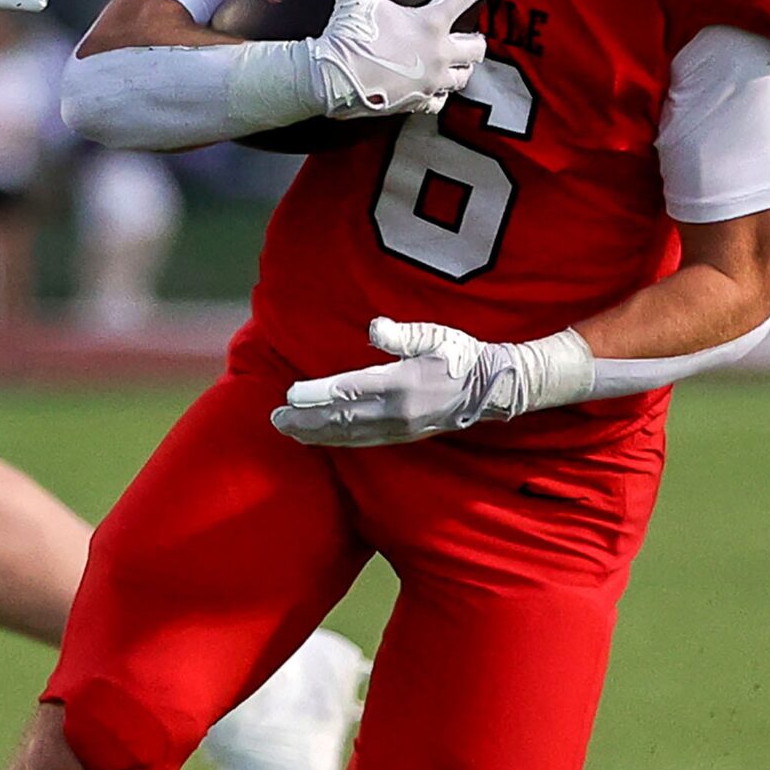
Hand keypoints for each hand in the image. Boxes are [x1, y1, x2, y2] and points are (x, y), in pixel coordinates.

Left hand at [270, 317, 593, 447]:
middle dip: (306, 421)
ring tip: (290, 430)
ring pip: (349, 435)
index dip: (316, 396)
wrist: (493, 388)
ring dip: (317, 434)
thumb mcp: (435, 336)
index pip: (347, 392)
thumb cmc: (461, 354)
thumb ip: (402, 335)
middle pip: (341, 420)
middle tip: (276, 419)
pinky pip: (363, 441)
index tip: (289, 396)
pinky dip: (338, 440)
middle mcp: (397, 412)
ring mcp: (400, 428)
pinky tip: (322, 438)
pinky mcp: (404, 436)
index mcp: (401, 384)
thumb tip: (374, 328)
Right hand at [309, 0, 499, 119]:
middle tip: (469, 38)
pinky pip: (439, 101)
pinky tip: (433, 90)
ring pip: (463, 77)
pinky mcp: (417, 102)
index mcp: (431, 23)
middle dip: (475, 42)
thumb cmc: (349, 35)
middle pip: (477, 48)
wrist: (332, 79)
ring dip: (462, 69)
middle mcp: (439, 54)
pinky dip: (438, 95)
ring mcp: (431, 81)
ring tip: (455, 64)